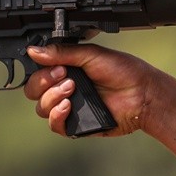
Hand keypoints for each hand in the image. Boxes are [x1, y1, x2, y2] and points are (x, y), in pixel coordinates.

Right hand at [23, 43, 157, 137]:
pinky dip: (56, 116)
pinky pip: (54, 125)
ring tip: (72, 90)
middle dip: (44, 83)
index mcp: (65, 70)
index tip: (56, 66)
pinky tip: (68, 107)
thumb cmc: (124, 72)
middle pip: (33, 91)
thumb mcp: (91, 55)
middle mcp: (63, 89)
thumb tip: (34, 50)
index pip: (37, 72)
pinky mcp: (75, 125)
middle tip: (65, 77)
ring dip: (52, 97)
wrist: (142, 94)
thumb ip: (61, 52)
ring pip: (41, 108)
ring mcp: (68, 107)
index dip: (41, 70)